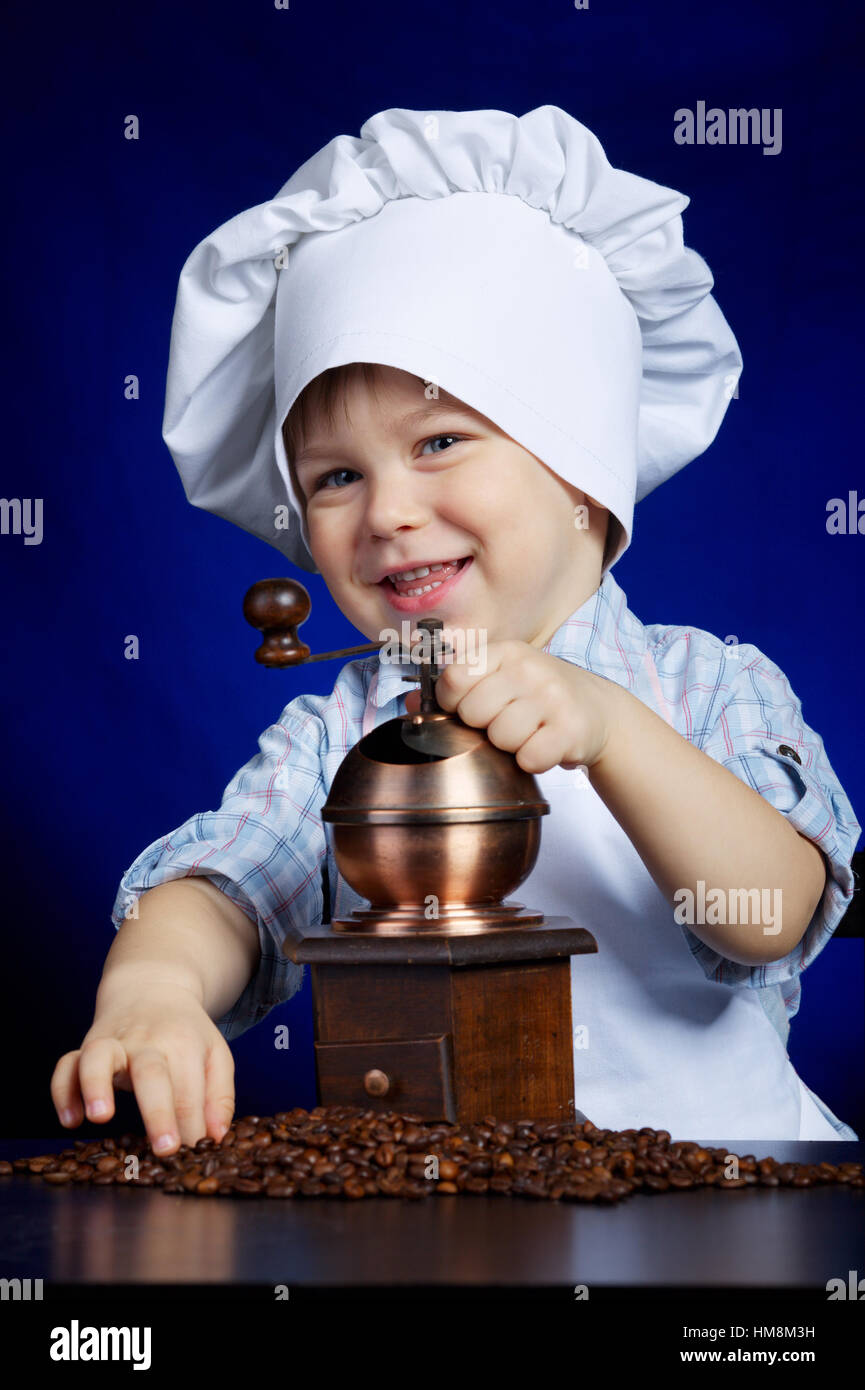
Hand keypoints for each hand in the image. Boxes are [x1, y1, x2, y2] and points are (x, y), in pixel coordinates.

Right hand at [50, 982, 234, 1155]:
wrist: (151, 989)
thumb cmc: (186, 1032)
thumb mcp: (215, 1054)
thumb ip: (220, 1095)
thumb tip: (215, 1137)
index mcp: (183, 1044)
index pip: (189, 1091)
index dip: (192, 1126)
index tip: (195, 1154)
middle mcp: (146, 1041)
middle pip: (151, 1072)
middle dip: (159, 1112)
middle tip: (167, 1148)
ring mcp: (113, 1042)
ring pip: (98, 1056)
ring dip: (96, 1084)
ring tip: (100, 1117)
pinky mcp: (85, 1047)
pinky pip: (66, 1064)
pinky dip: (63, 1090)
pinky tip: (70, 1120)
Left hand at [405, 640, 619, 773]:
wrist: (598, 710)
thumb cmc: (539, 696)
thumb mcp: (500, 679)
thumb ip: (456, 690)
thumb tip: (409, 703)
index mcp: (505, 652)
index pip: (453, 678)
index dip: (452, 702)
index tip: (468, 708)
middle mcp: (530, 669)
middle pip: (474, 712)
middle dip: (484, 727)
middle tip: (505, 722)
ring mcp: (553, 697)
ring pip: (501, 738)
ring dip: (510, 747)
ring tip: (528, 734)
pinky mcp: (571, 729)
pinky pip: (530, 758)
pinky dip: (533, 762)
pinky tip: (543, 747)